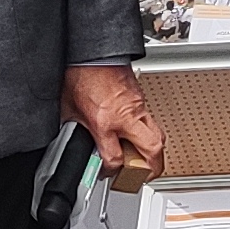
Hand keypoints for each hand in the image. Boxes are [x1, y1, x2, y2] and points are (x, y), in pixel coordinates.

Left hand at [64, 64, 163, 182]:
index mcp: (105, 121)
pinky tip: (137, 135)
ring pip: (159, 136)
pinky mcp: (141, 99)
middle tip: (143, 176)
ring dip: (154, 153)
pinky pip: (151, 121)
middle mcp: (126, 116)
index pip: (115, 158)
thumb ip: (77, 131)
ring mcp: (138, 107)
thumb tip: (76, 142)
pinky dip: (148, 133)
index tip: (107, 171)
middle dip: (150, 168)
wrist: (93, 52)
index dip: (111, 171)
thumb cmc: (81, 75)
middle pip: (152, 150)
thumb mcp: (70, 110)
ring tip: (146, 162)